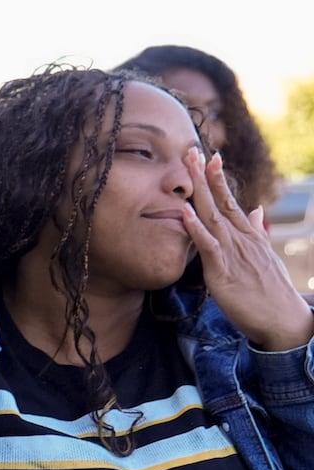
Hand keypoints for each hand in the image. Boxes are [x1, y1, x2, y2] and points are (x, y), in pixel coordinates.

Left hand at [183, 150, 313, 350]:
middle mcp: (241, 239)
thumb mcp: (265, 256)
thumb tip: (257, 209)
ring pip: (212, 216)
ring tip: (186, 169)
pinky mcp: (223, 272)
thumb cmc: (272, 291)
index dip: (218, 179)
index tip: (209, 156)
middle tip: (190, 149)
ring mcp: (233, 253)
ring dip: (198, 192)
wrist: (285, 320)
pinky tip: (184, 213)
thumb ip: (257, 232)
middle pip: (219, 202)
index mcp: (248, 236)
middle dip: (204, 176)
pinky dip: (196, 228)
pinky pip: (208, 246)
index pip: (231, 201)